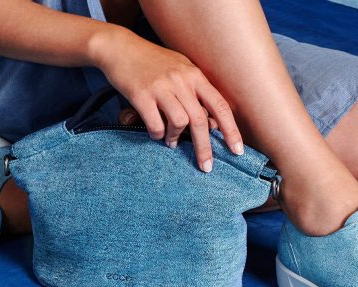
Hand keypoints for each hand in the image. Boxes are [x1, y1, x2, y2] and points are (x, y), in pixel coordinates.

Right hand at [91, 28, 243, 171]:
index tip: (237, 150)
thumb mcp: (180, 68)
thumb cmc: (151, 61)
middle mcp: (181, 80)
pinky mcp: (141, 95)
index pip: (220, 105)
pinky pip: (155, 124)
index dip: (231, 130)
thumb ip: (195, 91)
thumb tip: (211, 121)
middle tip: (206, 166)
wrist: (120, 48)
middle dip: (205, 148)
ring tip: (171, 141)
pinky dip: (157, 135)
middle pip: (200, 120)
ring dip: (176, 138)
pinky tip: (155, 134)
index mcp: (194, 75)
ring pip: (179, 123)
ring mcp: (161, 87)